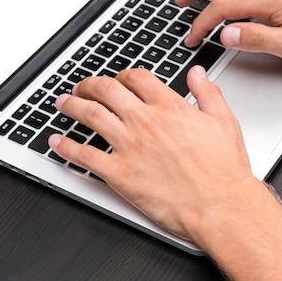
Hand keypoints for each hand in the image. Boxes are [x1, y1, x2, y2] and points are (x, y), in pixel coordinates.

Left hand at [47, 66, 255, 240]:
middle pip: (106, 90)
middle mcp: (146, 122)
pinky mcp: (120, 174)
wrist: (221, 206)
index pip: (136, 78)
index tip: (118, 80)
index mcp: (170, 107)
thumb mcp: (224, 121)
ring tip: (63, 103)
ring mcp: (130, 147)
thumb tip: (196, 74)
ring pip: (90, 115)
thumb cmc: (223, 171)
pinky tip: (57, 142)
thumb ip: (208, 92)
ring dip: (71, 106)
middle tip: (81, 87)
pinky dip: (65, 147)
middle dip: (89, 85)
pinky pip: (84, 156)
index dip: (122, 75)